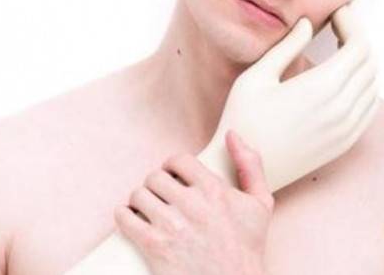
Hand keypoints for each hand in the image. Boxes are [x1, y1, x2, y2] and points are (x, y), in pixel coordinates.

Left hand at [114, 130, 272, 274]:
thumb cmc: (247, 247)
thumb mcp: (260, 203)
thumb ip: (250, 164)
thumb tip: (233, 134)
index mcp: (214, 190)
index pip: (178, 160)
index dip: (172, 165)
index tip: (173, 174)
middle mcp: (192, 205)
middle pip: (155, 176)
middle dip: (156, 183)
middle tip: (161, 193)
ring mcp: (172, 227)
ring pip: (139, 194)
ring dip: (140, 199)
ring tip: (147, 206)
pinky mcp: (155, 248)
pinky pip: (125, 219)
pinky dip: (123, 215)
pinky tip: (131, 217)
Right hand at [199, 2, 378, 191]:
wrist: (241, 171)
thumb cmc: (242, 120)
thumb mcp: (256, 77)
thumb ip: (287, 47)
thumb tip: (307, 23)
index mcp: (320, 88)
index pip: (358, 46)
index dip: (352, 22)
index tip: (338, 11)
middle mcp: (341, 110)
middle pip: (369, 62)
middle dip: (358, 37)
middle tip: (338, 25)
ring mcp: (345, 130)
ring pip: (373, 85)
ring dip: (363, 62)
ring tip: (341, 47)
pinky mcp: (343, 144)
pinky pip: (369, 109)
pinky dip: (366, 87)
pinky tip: (346, 79)